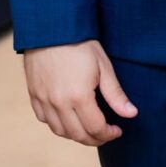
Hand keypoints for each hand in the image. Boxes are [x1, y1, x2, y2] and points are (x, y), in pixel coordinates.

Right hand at [23, 38, 138, 144]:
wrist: (52, 28)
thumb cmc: (80, 43)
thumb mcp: (103, 66)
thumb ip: (116, 94)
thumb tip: (132, 114)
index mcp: (79, 96)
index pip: (95, 128)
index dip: (109, 134)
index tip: (117, 130)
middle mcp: (59, 103)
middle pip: (78, 135)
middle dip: (95, 138)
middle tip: (106, 133)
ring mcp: (44, 100)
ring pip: (60, 131)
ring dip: (76, 135)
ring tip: (89, 128)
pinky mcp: (34, 95)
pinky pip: (45, 120)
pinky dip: (58, 125)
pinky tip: (69, 118)